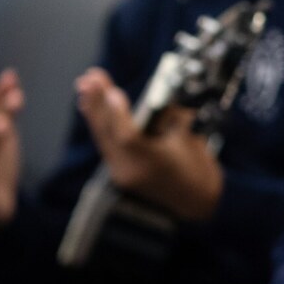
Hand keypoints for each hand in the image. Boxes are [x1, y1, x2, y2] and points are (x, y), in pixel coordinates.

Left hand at [75, 68, 223, 220]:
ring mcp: (123, 172)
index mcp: (155, 164)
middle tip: (90, 78)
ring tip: (83, 85)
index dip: (119, 114)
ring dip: (92, 110)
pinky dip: (99, 123)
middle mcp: (133, 170)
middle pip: (108, 134)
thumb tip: (159, 97)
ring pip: (102, 137)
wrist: (196, 205)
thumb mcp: (192, 141)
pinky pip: (106, 143)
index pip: (129, 138)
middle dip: (98, 103)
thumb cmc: (199, 171)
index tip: (112, 91)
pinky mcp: (119, 171)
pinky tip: (90, 106)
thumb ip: (174, 118)